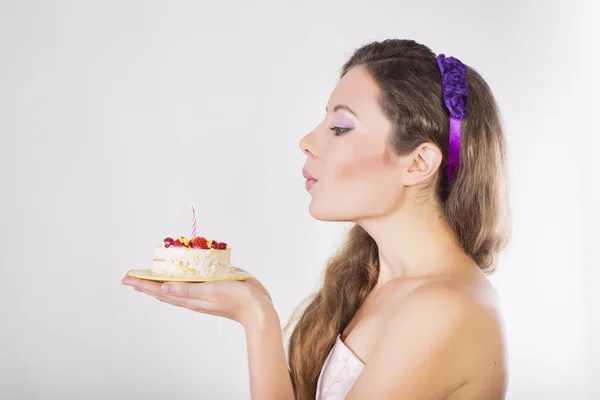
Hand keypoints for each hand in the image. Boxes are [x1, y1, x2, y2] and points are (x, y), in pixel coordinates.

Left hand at [121, 268, 273, 327]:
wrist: (257, 308)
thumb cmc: (236, 299)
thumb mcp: (210, 292)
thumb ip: (187, 290)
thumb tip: (162, 287)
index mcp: (189, 298)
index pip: (160, 290)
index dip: (142, 284)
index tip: (127, 278)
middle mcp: (192, 297)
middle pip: (163, 290)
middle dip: (147, 284)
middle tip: (132, 277)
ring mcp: (202, 294)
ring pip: (175, 288)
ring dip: (161, 282)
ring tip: (149, 278)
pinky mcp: (212, 289)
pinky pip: (190, 284)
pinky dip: (180, 279)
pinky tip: (181, 275)